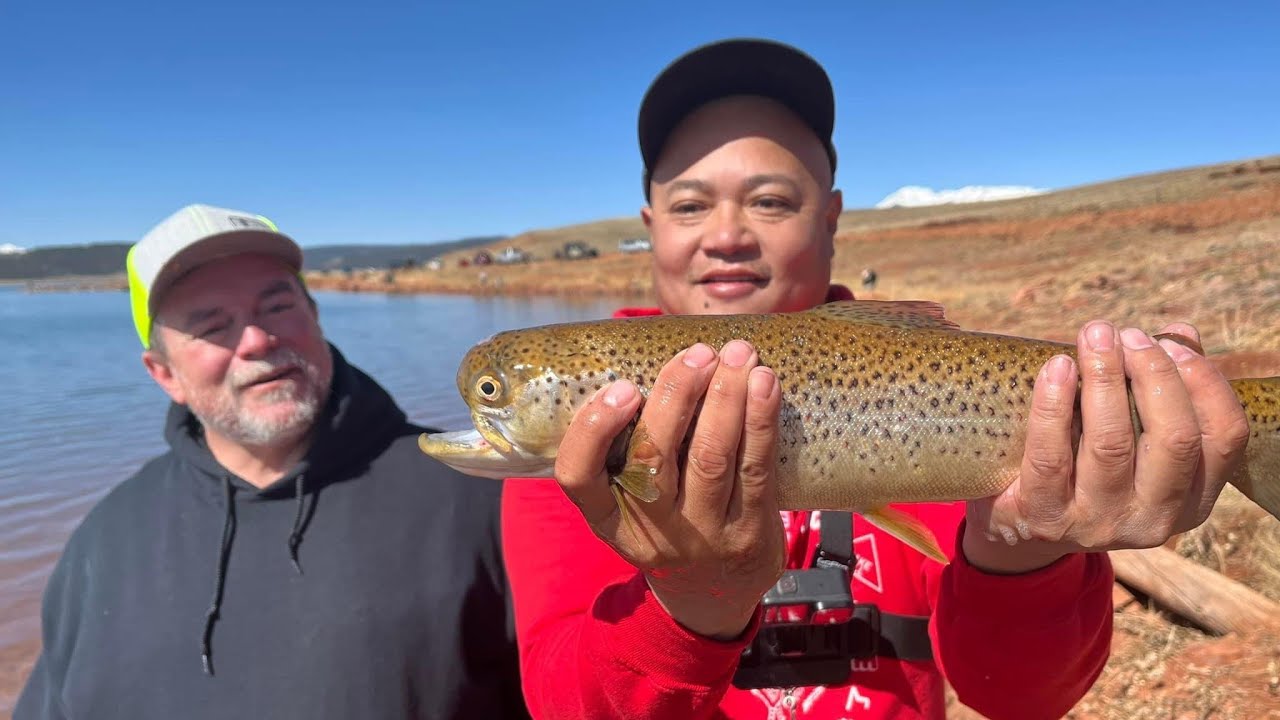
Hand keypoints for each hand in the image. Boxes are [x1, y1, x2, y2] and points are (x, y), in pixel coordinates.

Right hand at [553, 340, 786, 639]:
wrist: (714, 593)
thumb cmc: (667, 520)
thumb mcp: (631, 500)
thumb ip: (629, 444)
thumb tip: (651, 355)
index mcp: (607, 517)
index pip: (578, 478)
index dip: (594, 431)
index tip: (622, 388)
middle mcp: (651, 530)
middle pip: (654, 458)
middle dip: (676, 396)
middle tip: (697, 353)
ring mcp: (702, 536)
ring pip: (710, 458)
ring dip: (725, 398)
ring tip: (736, 355)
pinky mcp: (749, 533)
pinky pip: (755, 469)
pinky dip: (760, 420)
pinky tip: (764, 383)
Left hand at [964, 320, 1250, 573]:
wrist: (1025, 524)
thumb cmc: (1088, 464)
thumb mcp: (1135, 436)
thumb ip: (1163, 388)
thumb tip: (1181, 333)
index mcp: (1194, 498)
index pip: (1224, 436)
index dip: (1203, 381)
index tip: (1168, 341)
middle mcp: (1156, 519)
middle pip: (1174, 439)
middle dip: (1153, 373)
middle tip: (1125, 334)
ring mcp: (1100, 523)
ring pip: (1112, 443)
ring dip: (1104, 378)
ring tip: (1094, 337)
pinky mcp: (1048, 518)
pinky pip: (1051, 455)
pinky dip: (1053, 404)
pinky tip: (1056, 368)